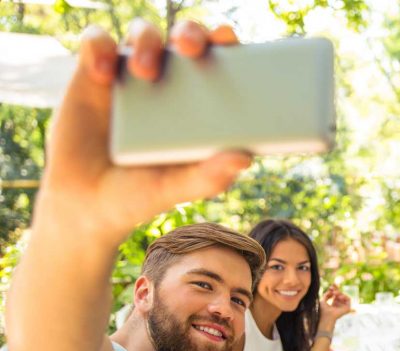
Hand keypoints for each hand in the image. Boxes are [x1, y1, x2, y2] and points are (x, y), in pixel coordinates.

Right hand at [39, 20, 251, 242]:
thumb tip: (244, 158)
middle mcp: (169, 81)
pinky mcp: (94, 73)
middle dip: (192, 32)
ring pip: (144, 33)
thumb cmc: (141, 193)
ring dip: (148, 40)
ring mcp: (131, 74)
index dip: (228, 43)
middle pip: (185, 38)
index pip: (220, 61)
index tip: (230, 41)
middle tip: (190, 47)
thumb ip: (208, 177)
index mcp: (200, 103)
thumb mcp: (175, 188)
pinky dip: (99, 48)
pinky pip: (96, 43)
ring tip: (145, 72)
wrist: (87, 201)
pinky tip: (102, 74)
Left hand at [319, 284, 351, 325]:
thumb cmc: (323, 310)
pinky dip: (344, 296)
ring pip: (343, 296)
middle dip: (336, 290)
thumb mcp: (323, 300)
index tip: (331, 286)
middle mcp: (339, 305)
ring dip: (339, 293)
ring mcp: (343, 307)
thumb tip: (330, 290)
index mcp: (333, 304)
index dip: (334, 290)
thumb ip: (327, 294)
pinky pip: (348, 299)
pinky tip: (339, 296)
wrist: (326, 316)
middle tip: (332, 287)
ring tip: (334, 293)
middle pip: (340, 294)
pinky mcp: (347, 308)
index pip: (335, 295)